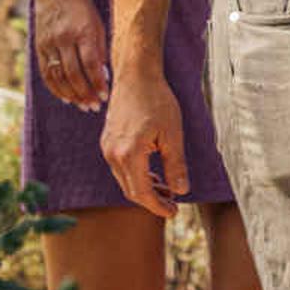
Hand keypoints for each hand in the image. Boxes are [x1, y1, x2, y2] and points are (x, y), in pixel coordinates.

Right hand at [31, 0, 110, 113]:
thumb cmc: (83, 9)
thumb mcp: (98, 25)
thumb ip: (100, 50)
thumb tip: (103, 77)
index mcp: (82, 31)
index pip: (90, 64)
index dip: (97, 83)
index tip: (106, 97)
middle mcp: (63, 38)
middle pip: (73, 73)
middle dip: (85, 93)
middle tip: (94, 106)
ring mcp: (48, 43)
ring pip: (57, 76)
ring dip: (71, 94)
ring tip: (83, 105)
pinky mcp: (38, 47)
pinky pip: (46, 72)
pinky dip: (55, 87)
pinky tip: (66, 97)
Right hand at [100, 69, 183, 218]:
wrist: (136, 77)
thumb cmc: (158, 101)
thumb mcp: (173, 134)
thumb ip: (176, 165)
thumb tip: (182, 190)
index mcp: (129, 154)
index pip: (141, 192)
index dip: (157, 206)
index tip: (173, 212)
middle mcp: (112, 153)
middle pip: (131, 189)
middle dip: (152, 200)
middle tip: (173, 205)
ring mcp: (107, 148)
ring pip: (125, 180)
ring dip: (145, 189)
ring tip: (167, 191)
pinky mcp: (108, 142)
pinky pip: (121, 168)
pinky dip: (137, 176)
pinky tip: (154, 176)